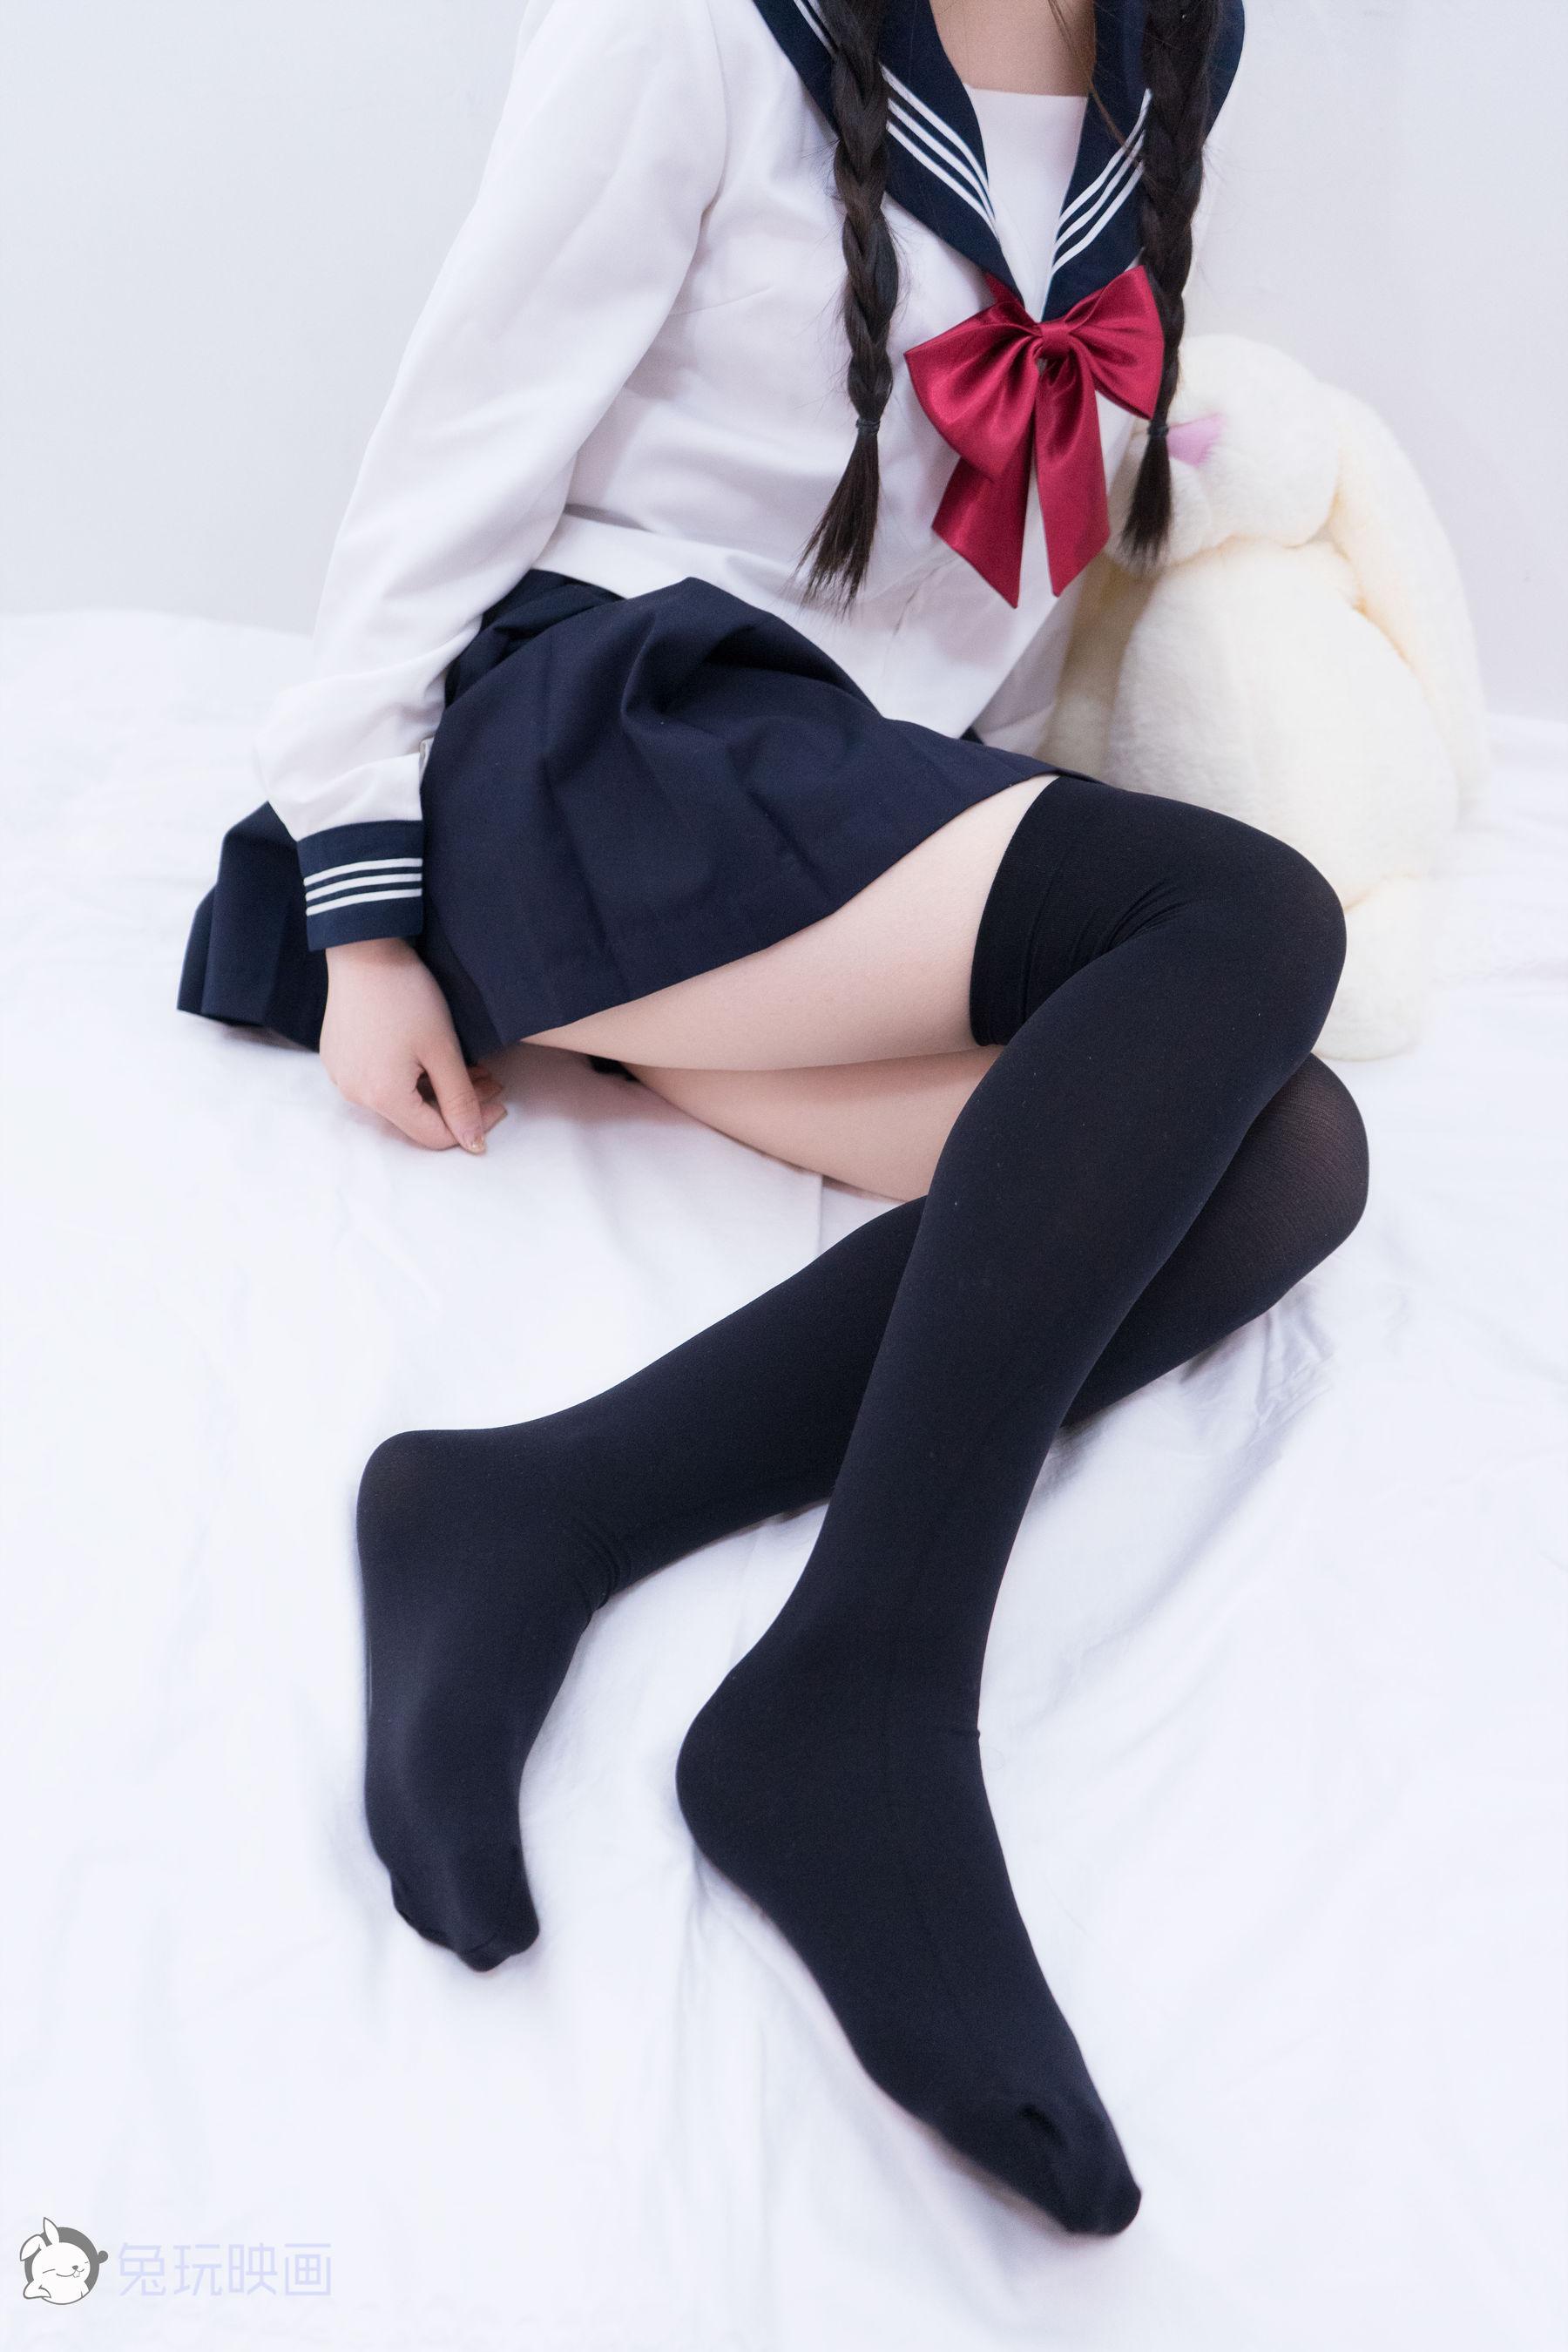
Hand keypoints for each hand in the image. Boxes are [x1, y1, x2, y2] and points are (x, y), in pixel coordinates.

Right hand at [320, 937, 508, 1152]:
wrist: (364, 948)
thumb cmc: (407, 995)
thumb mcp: (443, 1050)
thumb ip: (460, 1101)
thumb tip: (474, 1145)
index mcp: (382, 1097)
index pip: (434, 1136)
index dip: (472, 1124)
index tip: (500, 1102)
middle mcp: (355, 1095)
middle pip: (417, 1119)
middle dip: (457, 1104)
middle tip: (490, 1080)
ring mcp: (342, 1076)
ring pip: (401, 1100)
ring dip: (437, 1089)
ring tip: (467, 1067)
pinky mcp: (338, 1059)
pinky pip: (380, 1081)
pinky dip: (411, 1076)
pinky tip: (432, 1056)